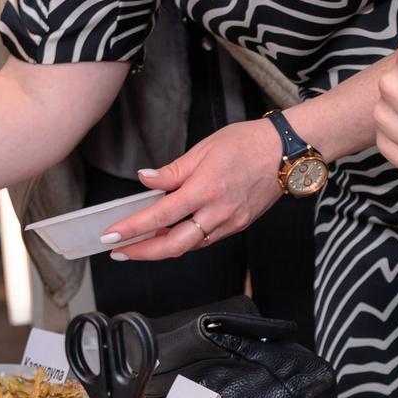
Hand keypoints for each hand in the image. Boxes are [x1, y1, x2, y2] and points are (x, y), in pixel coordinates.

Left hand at [103, 118, 284, 260]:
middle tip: (120, 251)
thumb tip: (145, 179)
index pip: (159, 216)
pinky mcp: (238, 226)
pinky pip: (205, 241)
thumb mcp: (203, 149)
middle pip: (173, 246)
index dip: (131, 229)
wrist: (285, 154)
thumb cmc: (248, 144)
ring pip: (189, 247)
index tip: (111, 235)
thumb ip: (172, 171)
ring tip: (142, 243)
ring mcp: (229, 223)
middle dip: (142, 253)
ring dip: (163, 249)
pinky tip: (172, 234)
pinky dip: (185, 241)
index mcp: (204, 190)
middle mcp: (217, 212)